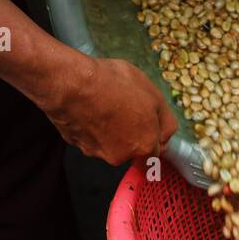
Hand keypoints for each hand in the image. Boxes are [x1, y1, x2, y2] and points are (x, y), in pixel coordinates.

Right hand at [35, 49, 177, 165]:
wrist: (72, 84)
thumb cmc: (114, 85)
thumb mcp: (153, 94)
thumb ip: (164, 118)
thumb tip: (166, 132)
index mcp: (144, 145)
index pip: (156, 152)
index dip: (155, 136)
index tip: (150, 124)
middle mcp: (121, 155)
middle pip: (131, 147)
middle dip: (131, 131)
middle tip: (125, 107)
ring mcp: (96, 151)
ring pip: (108, 142)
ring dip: (109, 128)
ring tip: (104, 103)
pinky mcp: (75, 144)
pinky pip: (87, 136)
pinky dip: (89, 125)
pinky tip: (88, 106)